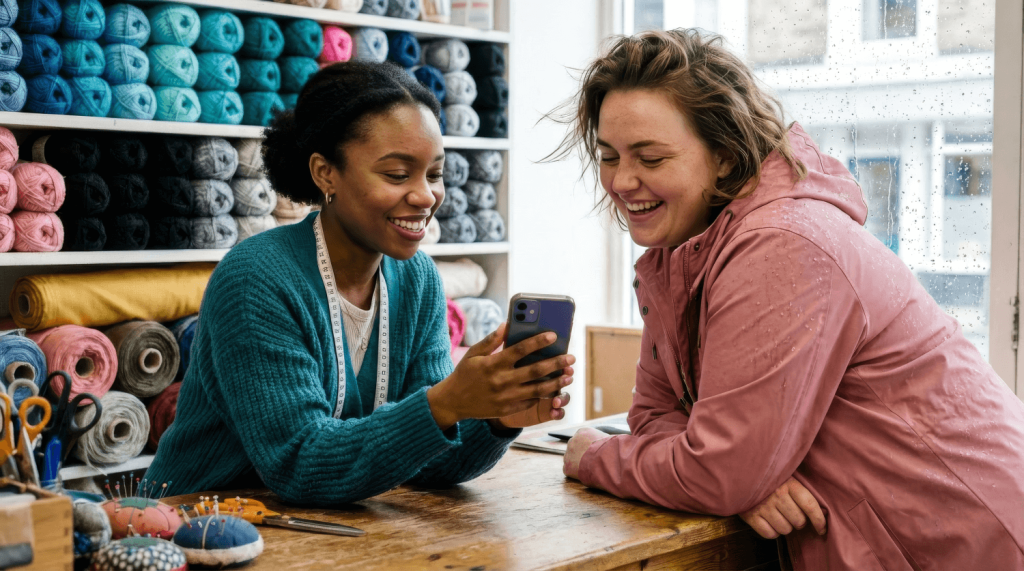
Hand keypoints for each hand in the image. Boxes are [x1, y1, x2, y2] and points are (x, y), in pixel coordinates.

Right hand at [427, 323, 575, 429]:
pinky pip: (531, 402)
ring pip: (538, 390)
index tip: (554, 335)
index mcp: (493, 364)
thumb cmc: (465, 374)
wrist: (453, 402)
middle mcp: (501, 381)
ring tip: (569, 375)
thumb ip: (491, 340)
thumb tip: (507, 324)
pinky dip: (544, 396)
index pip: (520, 350)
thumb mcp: (473, 354)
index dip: (538, 342)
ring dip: (556, 382)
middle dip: (556, 363)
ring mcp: (506, 397)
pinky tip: (555, 389)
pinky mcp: (508, 409)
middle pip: (535, 371)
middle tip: (570, 358)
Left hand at [562, 427, 609, 479]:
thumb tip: (603, 445)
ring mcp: (568, 454)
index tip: (594, 452)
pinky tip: (585, 474)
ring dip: (578, 463)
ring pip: (571, 459)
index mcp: (582, 432)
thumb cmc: (609, 449)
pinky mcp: (567, 467)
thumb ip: (600, 440)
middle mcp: (572, 441)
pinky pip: (569, 470)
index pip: (582, 438)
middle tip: (591, 461)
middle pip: (575, 447)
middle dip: (581, 454)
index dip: (588, 446)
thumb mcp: (606, 439)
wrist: (605, 460)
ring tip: (590, 468)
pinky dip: (576, 473)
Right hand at [739, 477, 826, 538]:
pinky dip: (771, 531)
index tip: (822, 528)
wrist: (740, 473)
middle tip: (791, 514)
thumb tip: (822, 512)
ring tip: (778, 516)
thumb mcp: (786, 477)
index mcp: (789, 483)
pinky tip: (768, 521)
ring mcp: (763, 506)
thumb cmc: (768, 478)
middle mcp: (777, 495)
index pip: (810, 506)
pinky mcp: (751, 516)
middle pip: (799, 521)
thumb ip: (801, 491)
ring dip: (784, 526)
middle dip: (798, 521)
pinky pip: (770, 534)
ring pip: (785, 530)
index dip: (819, 520)